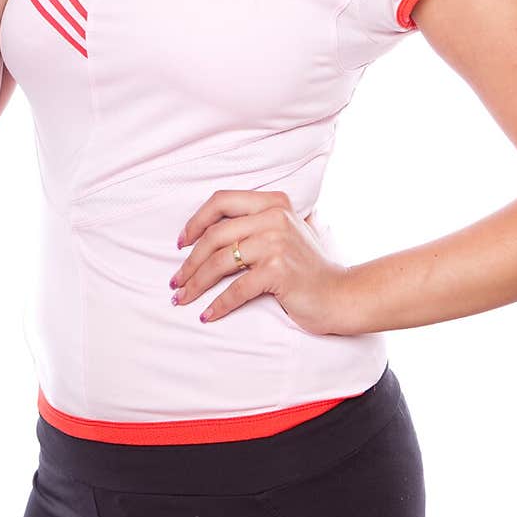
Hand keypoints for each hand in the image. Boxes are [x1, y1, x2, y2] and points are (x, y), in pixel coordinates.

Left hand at [170, 190, 350, 334]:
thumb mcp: (284, 233)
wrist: (341, 294)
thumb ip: (255, 223)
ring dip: (195, 283)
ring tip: (181, 298)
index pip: (222, 201)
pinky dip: (217, 304)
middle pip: (215, 235)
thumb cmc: (307, 268)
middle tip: (176, 281)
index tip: (180, 244)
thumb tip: (205, 234)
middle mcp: (274, 217)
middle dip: (189, 261)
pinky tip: (207, 315)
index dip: (195, 221)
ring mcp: (277, 242)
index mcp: (273, 202)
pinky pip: (236, 288)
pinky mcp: (278, 270)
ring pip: (220, 262)